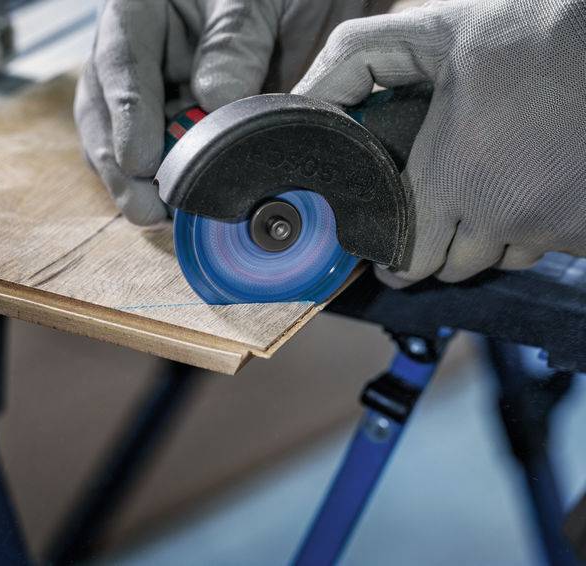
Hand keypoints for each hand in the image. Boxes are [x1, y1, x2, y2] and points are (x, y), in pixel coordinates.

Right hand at [74, 0, 385, 224]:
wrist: (308, 4)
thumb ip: (236, 43)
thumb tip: (216, 103)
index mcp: (143, 10)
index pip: (121, 60)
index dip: (126, 114)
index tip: (139, 160)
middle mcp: (140, 56)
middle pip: (103, 112)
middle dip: (119, 164)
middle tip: (145, 206)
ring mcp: (155, 94)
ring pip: (121, 143)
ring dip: (136, 185)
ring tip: (160, 217)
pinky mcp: (177, 126)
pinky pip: (159, 160)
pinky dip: (166, 187)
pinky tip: (178, 212)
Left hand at [293, 0, 585, 285]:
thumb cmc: (527, 29)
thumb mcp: (431, 32)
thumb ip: (355, 63)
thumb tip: (305, 105)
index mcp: (451, 176)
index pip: (408, 259)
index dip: (392, 257)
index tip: (386, 250)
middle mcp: (500, 213)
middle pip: (452, 267)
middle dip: (436, 250)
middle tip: (435, 220)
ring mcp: (551, 225)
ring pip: (501, 261)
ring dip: (488, 240)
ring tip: (487, 196)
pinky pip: (550, 250)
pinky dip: (536, 230)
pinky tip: (534, 189)